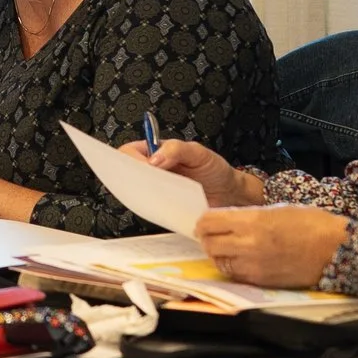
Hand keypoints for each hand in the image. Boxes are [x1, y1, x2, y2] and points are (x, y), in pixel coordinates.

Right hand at [134, 137, 265, 210]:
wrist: (230, 194)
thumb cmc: (215, 170)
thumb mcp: (199, 153)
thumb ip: (177, 149)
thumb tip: (154, 159)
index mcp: (157, 151)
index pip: (130, 151)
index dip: (130, 159)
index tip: (144, 169)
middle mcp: (153, 170)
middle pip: (128, 173)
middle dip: (134, 179)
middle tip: (151, 184)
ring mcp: (156, 190)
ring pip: (137, 193)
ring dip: (145, 195)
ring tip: (162, 194)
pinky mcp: (162, 206)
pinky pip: (150, 208)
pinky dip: (154, 208)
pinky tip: (165, 206)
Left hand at [198, 204, 348, 288]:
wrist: (336, 250)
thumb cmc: (311, 224)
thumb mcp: (276, 209)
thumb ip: (248, 216)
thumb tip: (226, 221)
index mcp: (252, 220)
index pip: (209, 222)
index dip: (203, 222)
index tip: (205, 222)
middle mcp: (248, 244)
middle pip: (209, 244)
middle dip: (207, 239)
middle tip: (212, 236)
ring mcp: (254, 265)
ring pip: (218, 262)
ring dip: (218, 255)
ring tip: (227, 249)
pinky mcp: (261, 281)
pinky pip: (234, 275)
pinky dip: (232, 268)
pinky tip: (241, 261)